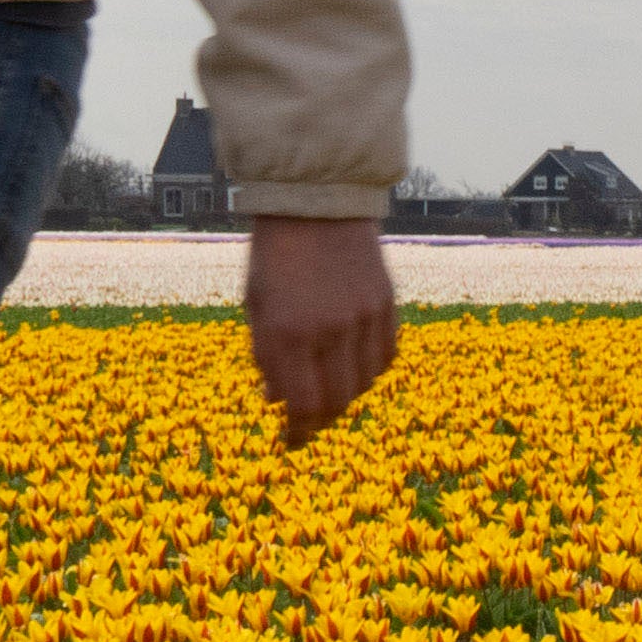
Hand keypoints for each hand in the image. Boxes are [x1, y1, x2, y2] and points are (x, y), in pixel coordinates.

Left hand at [244, 211, 400, 446]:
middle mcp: (329, 328)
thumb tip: (279, 401)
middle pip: (338, 402)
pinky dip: (369, 368)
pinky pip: (385, 356)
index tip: (292, 439)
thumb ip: (266, 355)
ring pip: (364, 382)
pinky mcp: (386, 304)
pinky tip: (352, 360)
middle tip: (309, 417)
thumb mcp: (256, 306)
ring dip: (345, 391)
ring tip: (328, 382)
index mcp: (286, 330)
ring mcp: (363, 316)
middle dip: (321, 417)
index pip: (303, 406)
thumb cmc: (275, 256)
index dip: (299, 431)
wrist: (315, 203)